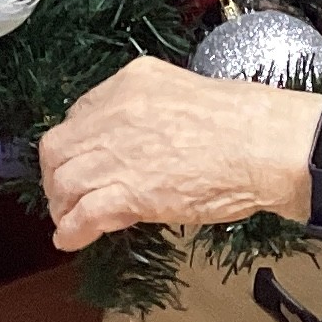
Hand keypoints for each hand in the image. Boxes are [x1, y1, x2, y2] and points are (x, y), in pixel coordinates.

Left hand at [37, 58, 317, 248]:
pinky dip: (72, 230)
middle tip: (64, 192)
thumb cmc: (244, 121)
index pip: (79, 113)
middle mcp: (115, 113)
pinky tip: (71, 239)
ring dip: (61, 205)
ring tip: (68, 219)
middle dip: (57, 174)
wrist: (264, 144)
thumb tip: (143, 137)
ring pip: (64, 181)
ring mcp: (119, 153)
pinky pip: (83, 214)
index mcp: (130, 82)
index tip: (81, 158)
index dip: (77, 143)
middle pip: (59, 147)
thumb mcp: (186, 93)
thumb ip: (153, 111)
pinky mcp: (129, 191)